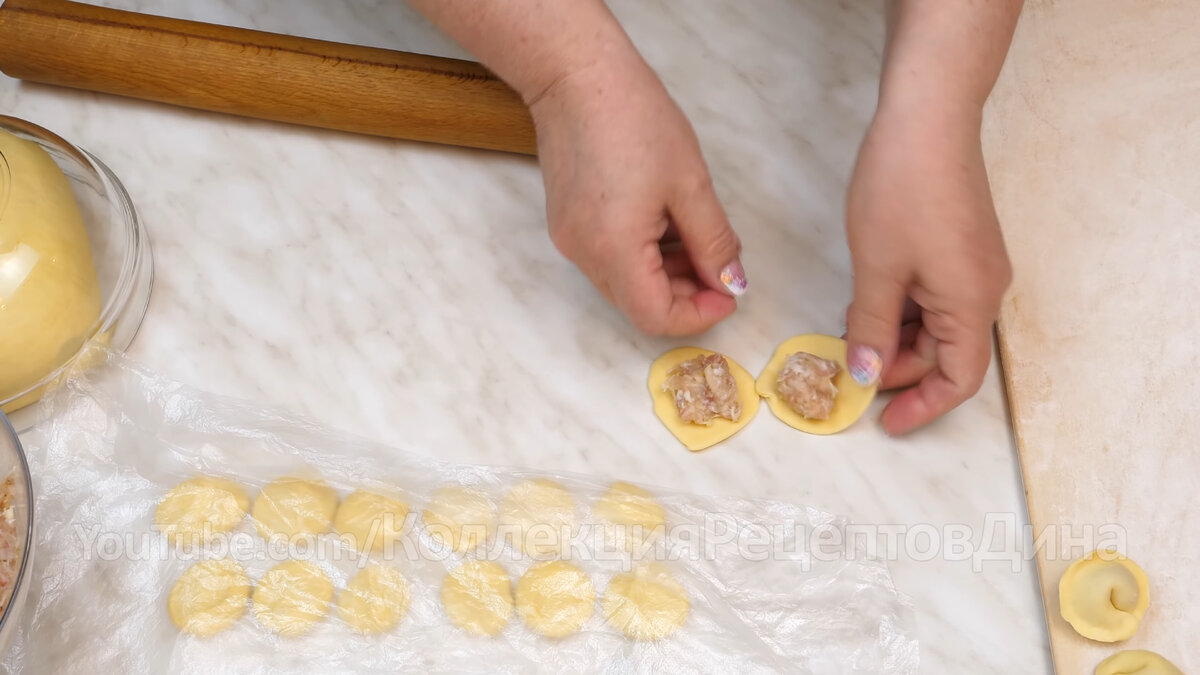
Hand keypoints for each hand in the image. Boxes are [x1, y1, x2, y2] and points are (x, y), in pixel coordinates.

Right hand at [528, 52, 745, 335]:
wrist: (576, 74)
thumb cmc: (632, 117)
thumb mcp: (691, 184)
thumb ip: (714, 242)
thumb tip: (731, 282)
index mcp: (614, 249)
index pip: (656, 317)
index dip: (699, 315)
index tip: (729, 292)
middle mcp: (584, 254)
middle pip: (639, 304)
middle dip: (686, 294)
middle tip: (720, 262)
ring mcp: (571, 240)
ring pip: (625, 283)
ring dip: (665, 273)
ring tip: (694, 232)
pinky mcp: (567, 224)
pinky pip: (609, 258)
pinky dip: (642, 254)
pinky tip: (663, 220)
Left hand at [843, 106, 1011, 434]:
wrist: (928, 118)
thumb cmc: (903, 190)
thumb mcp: (877, 269)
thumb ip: (871, 328)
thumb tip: (867, 375)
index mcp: (972, 303)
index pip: (959, 379)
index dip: (921, 406)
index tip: (883, 420)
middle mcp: (984, 289)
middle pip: (945, 353)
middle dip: (897, 368)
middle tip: (848, 372)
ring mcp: (975, 266)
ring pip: (935, 323)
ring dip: (893, 335)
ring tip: (848, 331)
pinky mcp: (962, 246)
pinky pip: (935, 295)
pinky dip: (901, 307)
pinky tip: (864, 302)